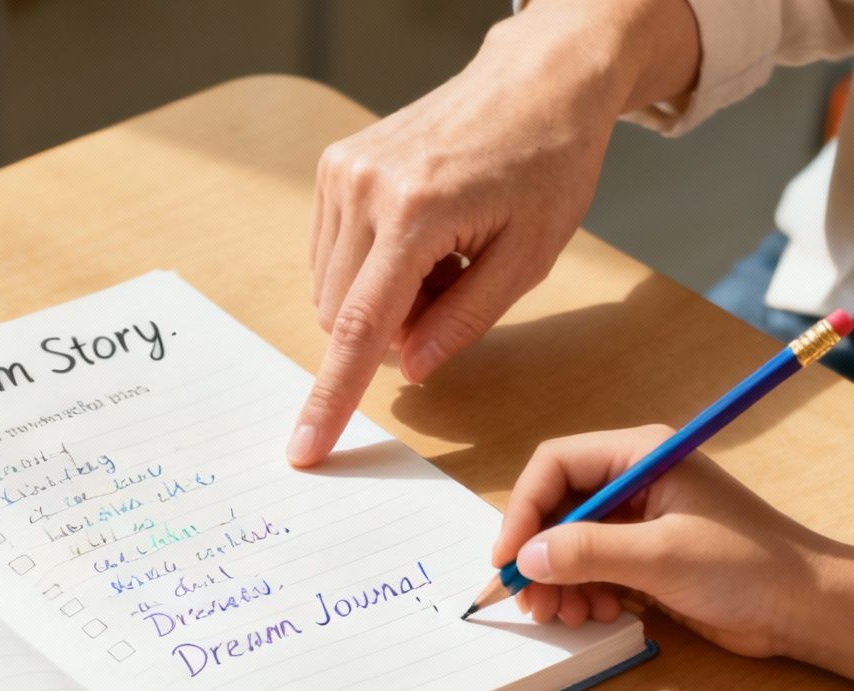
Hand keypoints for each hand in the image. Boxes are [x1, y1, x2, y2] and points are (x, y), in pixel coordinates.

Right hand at [293, 0, 698, 466]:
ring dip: (381, 298)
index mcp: (416, 212)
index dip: (331, 396)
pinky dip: (372, 267)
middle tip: (455, 291)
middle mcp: (364, 188)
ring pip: (331, 287)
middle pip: (340, 312)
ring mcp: (342, 171)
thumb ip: (464, 321)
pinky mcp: (335, 165)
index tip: (305, 446)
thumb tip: (409, 369)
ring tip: (444, 256)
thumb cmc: (548, 162)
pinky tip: (421, 237)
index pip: (359, 327)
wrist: (538, 80)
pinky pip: (332, 253)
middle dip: (389, 329)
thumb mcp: (530, 256)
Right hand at [493, 425, 833, 657]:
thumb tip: (525, 558)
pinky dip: (584, 592)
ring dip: (559, 580)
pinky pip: (595, 568)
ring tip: (567, 616)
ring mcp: (642, 519)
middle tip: (531, 601)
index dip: (523, 509)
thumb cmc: (746, 568)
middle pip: (558, 506)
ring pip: (572, 542)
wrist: (805, 609)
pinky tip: (594, 615)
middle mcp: (637, 480)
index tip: (508, 557)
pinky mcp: (648, 555)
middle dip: (539, 554)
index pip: (556, 465)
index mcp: (643, 456)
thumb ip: (588, 552)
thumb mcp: (660, 556)